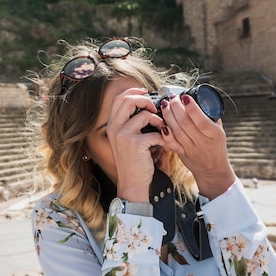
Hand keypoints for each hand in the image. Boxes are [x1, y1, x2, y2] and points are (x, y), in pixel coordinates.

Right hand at [106, 88, 164, 202]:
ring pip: (144, 114)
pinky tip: (163, 146)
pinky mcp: (135, 143)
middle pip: (128, 100)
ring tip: (161, 130)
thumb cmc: (135, 162)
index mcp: (112, 125)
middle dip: (146, 100)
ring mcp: (123, 135)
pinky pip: (154, 132)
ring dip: (158, 120)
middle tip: (156, 108)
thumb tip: (151, 105)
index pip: (119, 99)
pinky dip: (163, 138)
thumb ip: (134, 123)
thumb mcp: (129, 140)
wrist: (133, 184)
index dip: (133, 91)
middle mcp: (114, 128)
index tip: (145, 92)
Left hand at [159, 94, 235, 198]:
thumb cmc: (216, 147)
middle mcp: (202, 142)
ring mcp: (191, 149)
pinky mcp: (182, 154)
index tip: (185, 97)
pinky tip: (161, 124)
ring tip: (165, 105)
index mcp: (214, 134)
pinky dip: (165, 134)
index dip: (192, 108)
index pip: (201, 120)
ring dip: (168, 116)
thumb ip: (211, 117)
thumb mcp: (219, 131)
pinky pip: (172, 144)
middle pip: (185, 123)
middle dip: (176, 108)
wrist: (213, 170)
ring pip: (176, 131)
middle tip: (172, 99)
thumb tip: (202, 100)